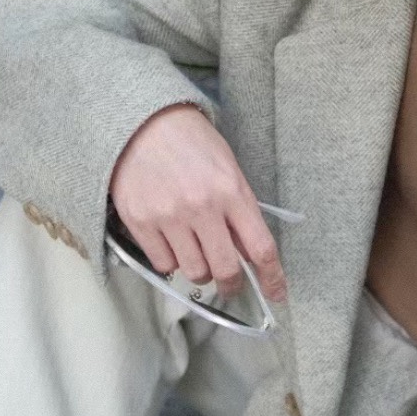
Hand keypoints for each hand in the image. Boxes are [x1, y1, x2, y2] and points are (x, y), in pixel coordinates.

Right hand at [109, 103, 286, 302]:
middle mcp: (201, 207)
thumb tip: (248, 252)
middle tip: (230, 283)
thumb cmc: (189, 142)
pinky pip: (163, 264)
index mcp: (231, 191)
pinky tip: (172, 244)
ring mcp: (169, 216)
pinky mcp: (140, 222)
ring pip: (194, 272)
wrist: (140, 121)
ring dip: (200, 272)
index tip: (276, 294)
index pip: (260, 247)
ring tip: (196, 254)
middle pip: (226, 270)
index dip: (272, 278)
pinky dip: (171, 262)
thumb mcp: (227, 168)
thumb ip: (239, 210)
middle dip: (232, 284)